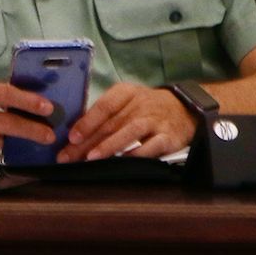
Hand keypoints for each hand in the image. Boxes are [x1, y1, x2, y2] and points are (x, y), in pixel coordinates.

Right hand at [0, 77, 54, 151]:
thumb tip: (26, 102)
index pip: (2, 93)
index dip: (27, 100)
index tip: (47, 107)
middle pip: (1, 121)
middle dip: (29, 129)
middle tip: (48, 134)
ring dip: (15, 142)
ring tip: (33, 141)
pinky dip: (0, 149)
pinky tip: (9, 148)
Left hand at [60, 82, 195, 161]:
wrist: (185, 108)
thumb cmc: (146, 108)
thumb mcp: (126, 102)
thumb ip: (105, 115)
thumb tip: (76, 134)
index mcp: (125, 93)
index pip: (103, 106)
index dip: (86, 122)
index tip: (71, 137)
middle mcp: (140, 104)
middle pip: (111, 123)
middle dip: (88, 141)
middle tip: (69, 156)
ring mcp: (156, 120)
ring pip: (130, 131)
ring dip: (110, 145)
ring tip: (92, 157)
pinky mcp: (169, 136)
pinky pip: (153, 145)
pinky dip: (138, 153)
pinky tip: (125, 161)